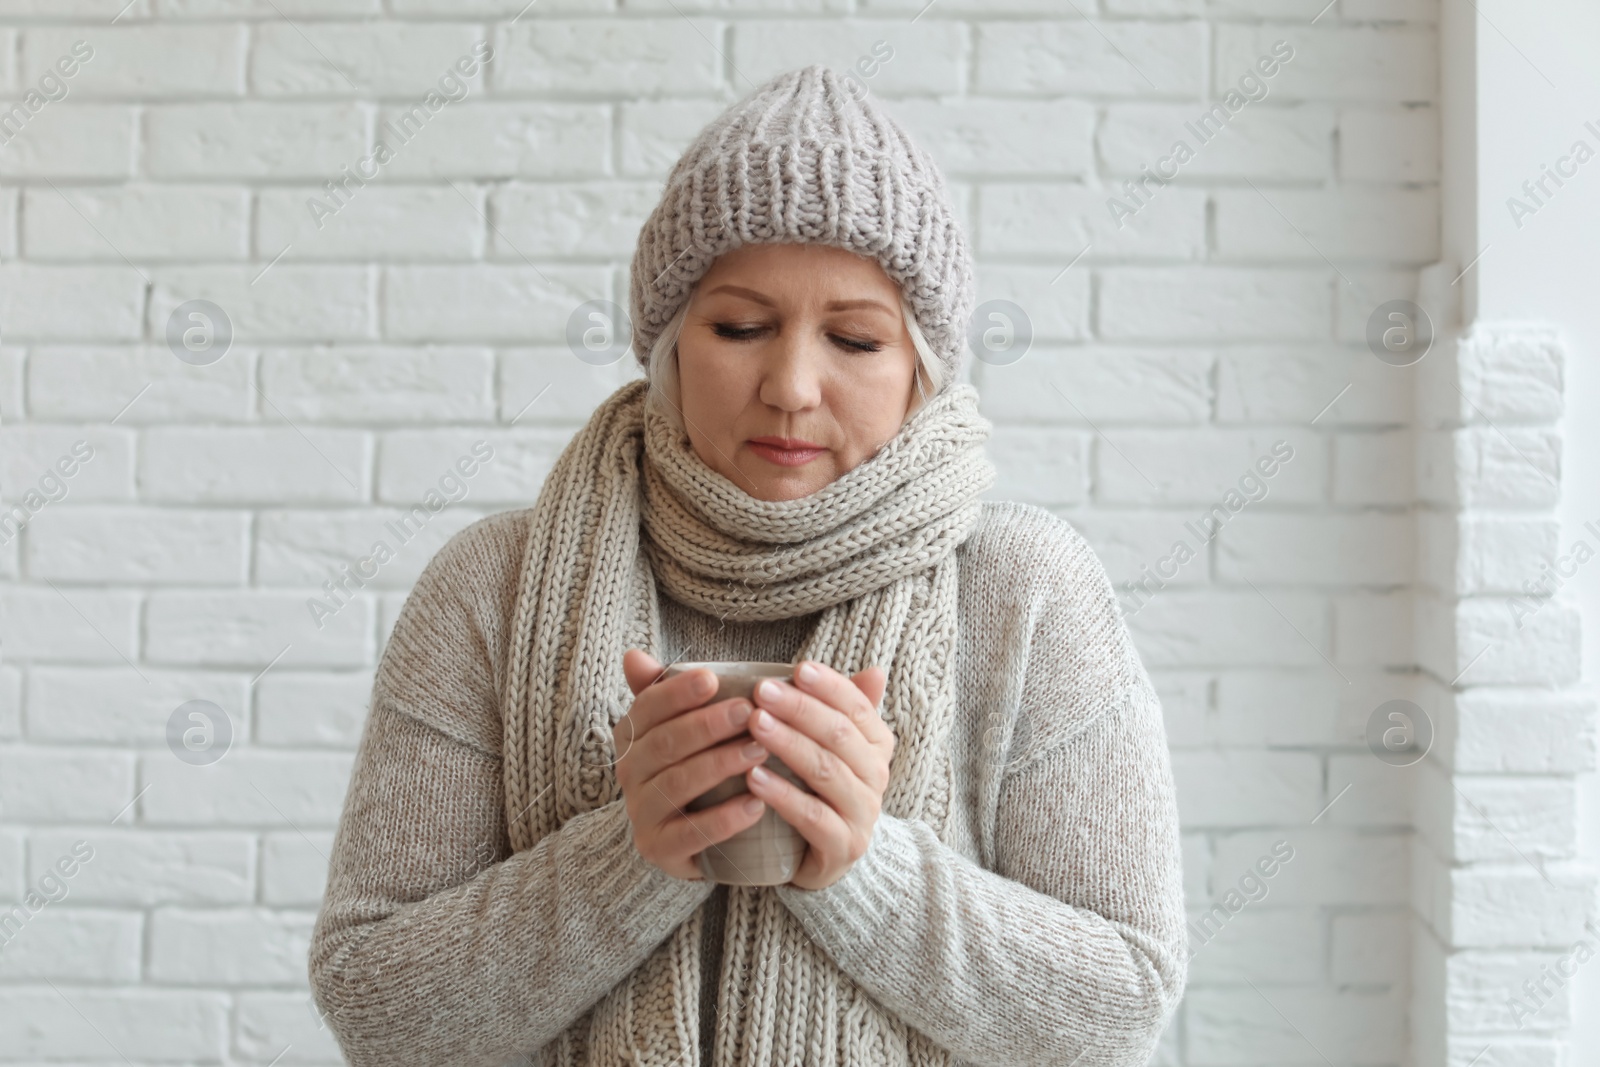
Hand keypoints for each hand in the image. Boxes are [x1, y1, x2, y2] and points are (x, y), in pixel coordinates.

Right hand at [614, 649, 772, 880]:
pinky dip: (724, 819)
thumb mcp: (680, 726)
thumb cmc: (693, 766)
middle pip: (664, 744)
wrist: (690, 836)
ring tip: (759, 752)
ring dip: (719, 765)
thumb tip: (633, 655)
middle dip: (706, 725)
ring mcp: (641, 814)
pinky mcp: (659, 850)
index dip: (677, 693)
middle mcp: (629, 774)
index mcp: (632, 737)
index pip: (647, 708)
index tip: (712, 679)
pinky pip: (690, 834)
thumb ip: (663, 691)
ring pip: (676, 784)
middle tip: (748, 711)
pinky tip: (756, 804)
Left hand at [744, 660, 893, 890]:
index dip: (829, 686)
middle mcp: (876, 776)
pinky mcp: (842, 847)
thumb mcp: (835, 747)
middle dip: (800, 709)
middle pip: (839, 735)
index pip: (857, 707)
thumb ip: (846, 709)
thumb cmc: (823, 790)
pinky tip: (753, 776)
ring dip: (788, 744)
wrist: (827, 858)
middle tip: (761, 691)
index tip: (798, 669)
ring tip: (754, 724)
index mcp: (877, 745)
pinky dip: (782, 794)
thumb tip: (875, 670)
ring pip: (825, 771)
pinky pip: (811, 817)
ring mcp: (862, 813)